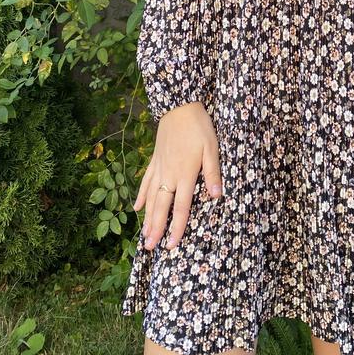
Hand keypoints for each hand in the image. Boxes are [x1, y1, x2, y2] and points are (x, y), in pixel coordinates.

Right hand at [133, 101, 222, 251]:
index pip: (181, 208)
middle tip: (149, 248)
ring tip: (143, 235)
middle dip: (156, 229)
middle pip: (161, 207)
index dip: (177, 228)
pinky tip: (137, 208)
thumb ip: (212, 172)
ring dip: (147, 218)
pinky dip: (141, 195)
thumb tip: (216, 195)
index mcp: (185, 174)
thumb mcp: (212, 148)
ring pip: (151, 198)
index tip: (172, 245)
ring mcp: (160, 167)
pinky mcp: (155, 159)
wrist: (179, 106)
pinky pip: (146, 181)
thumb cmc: (199, 127)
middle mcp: (169, 174)